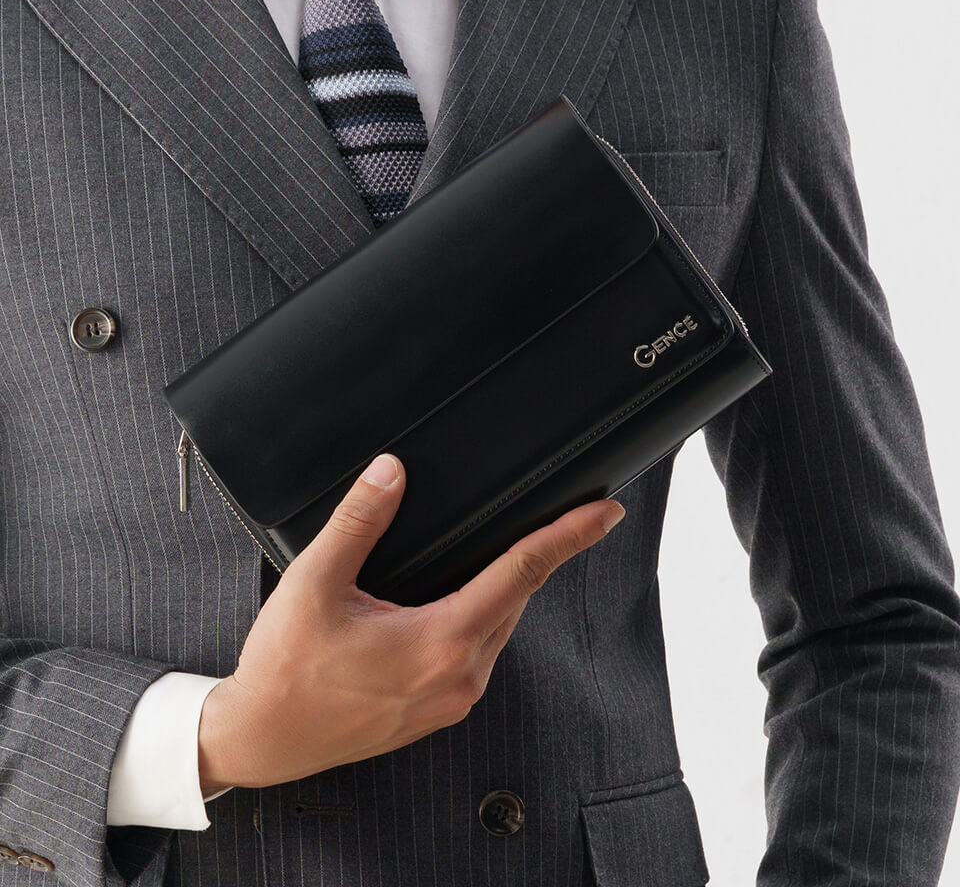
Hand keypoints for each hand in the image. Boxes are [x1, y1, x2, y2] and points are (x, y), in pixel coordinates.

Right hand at [198, 453, 624, 791]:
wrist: (262, 740)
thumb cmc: (285, 670)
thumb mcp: (315, 584)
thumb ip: (360, 522)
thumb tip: (390, 472)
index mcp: (441, 642)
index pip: (522, 572)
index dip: (568, 537)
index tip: (605, 513)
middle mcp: (460, 676)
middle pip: (517, 597)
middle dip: (543, 554)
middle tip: (569, 517)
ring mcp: (452, 698)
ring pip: (500, 625)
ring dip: (512, 586)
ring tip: (519, 548)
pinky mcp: (438, 709)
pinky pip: (480, 650)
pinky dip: (485, 615)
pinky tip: (470, 596)